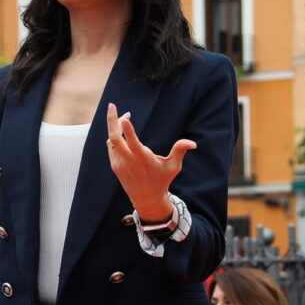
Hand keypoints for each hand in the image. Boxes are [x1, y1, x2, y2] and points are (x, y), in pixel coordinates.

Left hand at [105, 103, 194, 221]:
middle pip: (115, 137)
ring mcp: (119, 163)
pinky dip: (114, 136)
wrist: (146, 199)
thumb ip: (180, 151)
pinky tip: (122, 132)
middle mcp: (128, 161)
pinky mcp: (115, 165)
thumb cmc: (162, 180)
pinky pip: (111, 146)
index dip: (128, 130)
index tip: (126, 117)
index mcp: (142, 159)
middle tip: (112, 105)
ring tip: (125, 118)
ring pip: (111, 140)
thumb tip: (193, 143)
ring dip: (115, 126)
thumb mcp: (174, 167)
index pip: (132, 143)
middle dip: (112, 120)